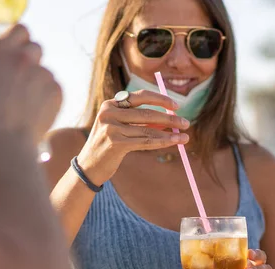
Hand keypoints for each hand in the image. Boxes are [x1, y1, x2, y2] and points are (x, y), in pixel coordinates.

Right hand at [0, 24, 61, 143]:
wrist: (3, 142)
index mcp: (0, 52)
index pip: (20, 30)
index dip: (20, 41)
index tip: (17, 54)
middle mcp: (23, 58)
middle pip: (36, 48)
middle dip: (31, 61)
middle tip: (22, 80)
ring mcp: (42, 74)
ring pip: (46, 73)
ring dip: (39, 83)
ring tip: (27, 104)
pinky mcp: (56, 91)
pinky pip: (55, 91)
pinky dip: (49, 100)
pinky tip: (36, 114)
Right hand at [76, 90, 190, 185]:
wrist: (88, 166)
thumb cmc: (107, 146)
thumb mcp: (119, 127)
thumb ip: (138, 121)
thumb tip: (168, 119)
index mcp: (111, 104)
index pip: (140, 96)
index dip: (160, 99)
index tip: (176, 105)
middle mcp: (109, 113)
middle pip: (147, 113)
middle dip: (170, 118)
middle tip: (186, 123)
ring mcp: (111, 128)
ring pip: (148, 129)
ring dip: (170, 133)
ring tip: (185, 137)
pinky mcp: (116, 143)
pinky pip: (145, 142)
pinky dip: (162, 142)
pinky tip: (174, 142)